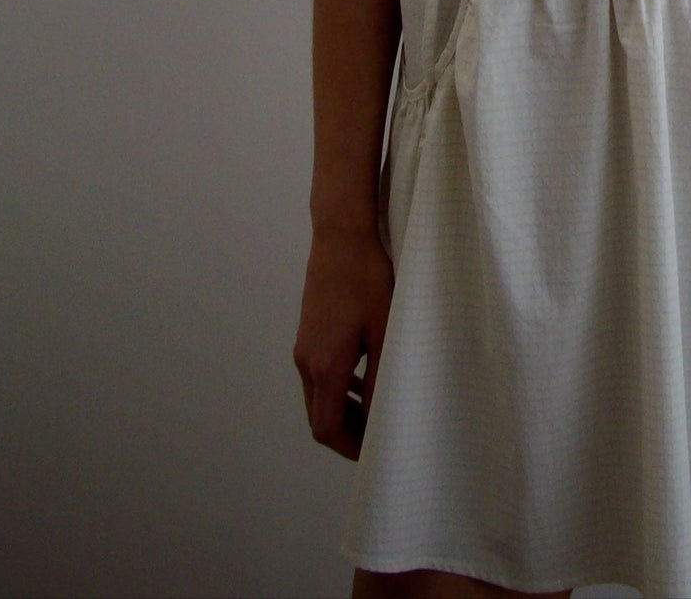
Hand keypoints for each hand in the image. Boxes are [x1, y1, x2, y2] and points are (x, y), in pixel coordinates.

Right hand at [293, 224, 394, 459]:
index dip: (350, 448)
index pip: (327, 428)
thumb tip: (386, 415)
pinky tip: (365, 380)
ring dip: (344, 411)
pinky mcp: (309, 332)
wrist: (341, 237)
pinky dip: (339, 388)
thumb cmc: (367, 280)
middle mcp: (306, 361)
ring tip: (377, 414)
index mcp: (324, 367)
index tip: (375, 453)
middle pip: (319, 417)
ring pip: (318, 396)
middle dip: (347, 434)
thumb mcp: (384, 330)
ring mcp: (304, 346)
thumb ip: (382, 377)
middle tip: (379, 438)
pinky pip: (318, 375)